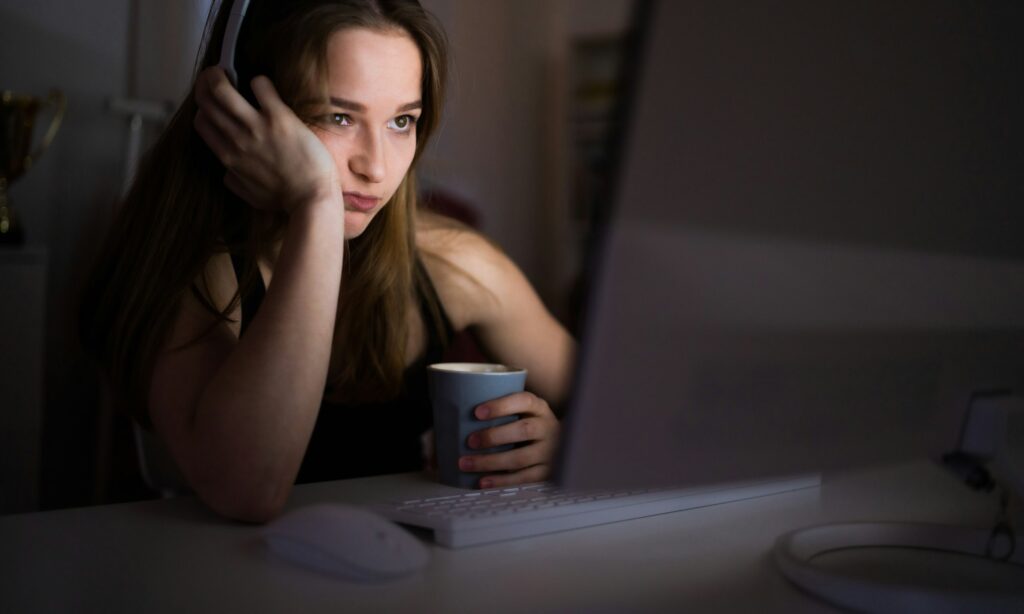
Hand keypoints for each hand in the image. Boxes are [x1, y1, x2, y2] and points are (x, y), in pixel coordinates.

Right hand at [193, 67, 340, 212]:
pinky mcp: (279, 118)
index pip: (201, 123)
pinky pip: (260, 86)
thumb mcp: (250, 195)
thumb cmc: (285, 200)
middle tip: (215, 75)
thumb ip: (234, 181)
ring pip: (222, 90)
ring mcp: (257, 127)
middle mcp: (237, 139)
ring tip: (225, 69)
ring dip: (219, 74)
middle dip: (206, 84)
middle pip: (206, 102)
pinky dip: (259, 81)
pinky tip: (264, 86)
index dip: (203, 108)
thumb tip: (227, 172)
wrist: (312, 199)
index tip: (211, 101)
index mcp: (228, 158)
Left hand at [458, 392, 559, 487]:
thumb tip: (452, 420)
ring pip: (521, 458)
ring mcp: (550, 452)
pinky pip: (524, 478)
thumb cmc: (528, 425)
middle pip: (524, 430)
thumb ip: (497, 414)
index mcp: (539, 407)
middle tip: (469, 441)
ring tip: (467, 464)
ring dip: (491, 462)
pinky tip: (482, 481)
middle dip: (494, 436)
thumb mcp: (522, 413)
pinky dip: (501, 481)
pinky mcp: (547, 473)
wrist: (564, 445)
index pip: (523, 400)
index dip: (501, 405)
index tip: (477, 412)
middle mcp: (548, 427)